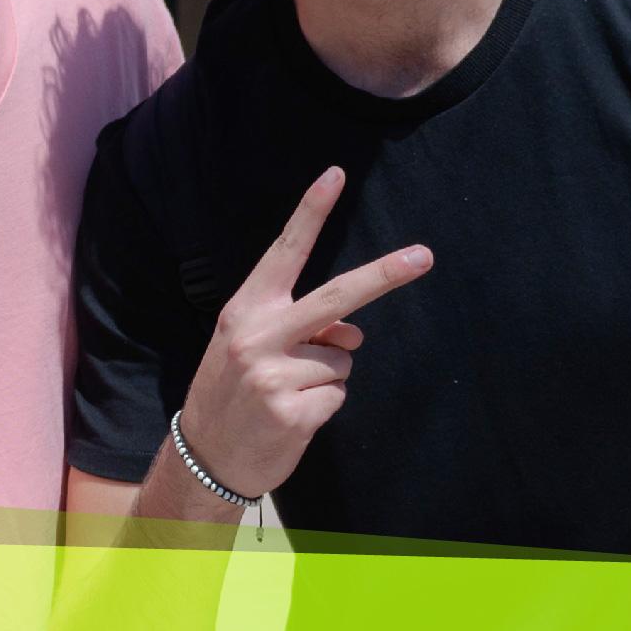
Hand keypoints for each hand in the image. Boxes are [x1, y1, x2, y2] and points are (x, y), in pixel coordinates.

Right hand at [170, 170, 433, 502]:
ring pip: (343, 358)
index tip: (336, 174)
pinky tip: (292, 415)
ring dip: (327, 375)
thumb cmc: (234, 390)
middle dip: (385, 274)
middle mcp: (258, 336)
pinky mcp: (294, 413)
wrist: (205, 455)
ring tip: (288, 391)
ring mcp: (275, 376)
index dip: (309, 212)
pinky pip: (338, 396)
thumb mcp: (252, 346)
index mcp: (245, 310)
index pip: (283, 252)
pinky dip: (324, 406)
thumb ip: (301, 327)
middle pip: (337, 297)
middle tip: (424, 255)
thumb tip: (355, 331)